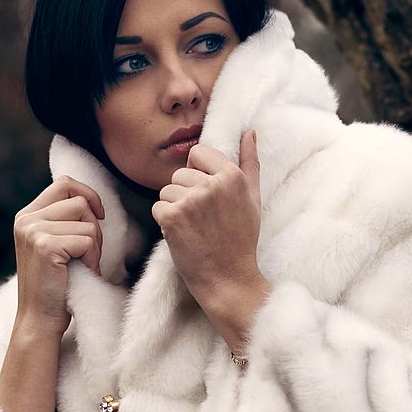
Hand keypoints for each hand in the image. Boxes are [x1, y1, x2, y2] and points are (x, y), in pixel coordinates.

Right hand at [12, 175, 104, 336]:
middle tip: (88, 252)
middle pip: (79, 200)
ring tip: (84, 264)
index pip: (64, 184)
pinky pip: (87, 239)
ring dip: (95, 244)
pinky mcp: (45, 246)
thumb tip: (90, 198)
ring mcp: (33, 231)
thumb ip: (63, 219)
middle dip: (94, 225)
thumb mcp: (54, 243)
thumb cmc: (56, 284)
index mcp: (27, 215)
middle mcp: (26, 219)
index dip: (88, 195)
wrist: (40, 319)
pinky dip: (93, 257)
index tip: (99, 216)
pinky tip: (83, 271)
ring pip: (87, 220)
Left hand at [152, 129, 262, 304]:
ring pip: (167, 190)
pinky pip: (158, 207)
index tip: (206, 196)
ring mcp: (191, 200)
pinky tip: (183, 236)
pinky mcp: (172, 217)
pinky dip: (165, 223)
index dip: (197, 172)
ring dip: (174, 208)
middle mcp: (212, 185)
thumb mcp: (253, 198)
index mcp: (232, 176)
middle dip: (185, 193)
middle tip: (203, 219)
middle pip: (180, 173)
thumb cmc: (241, 240)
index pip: (198, 152)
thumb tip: (249, 132)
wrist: (229, 279)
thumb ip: (250, 162)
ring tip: (194, 228)